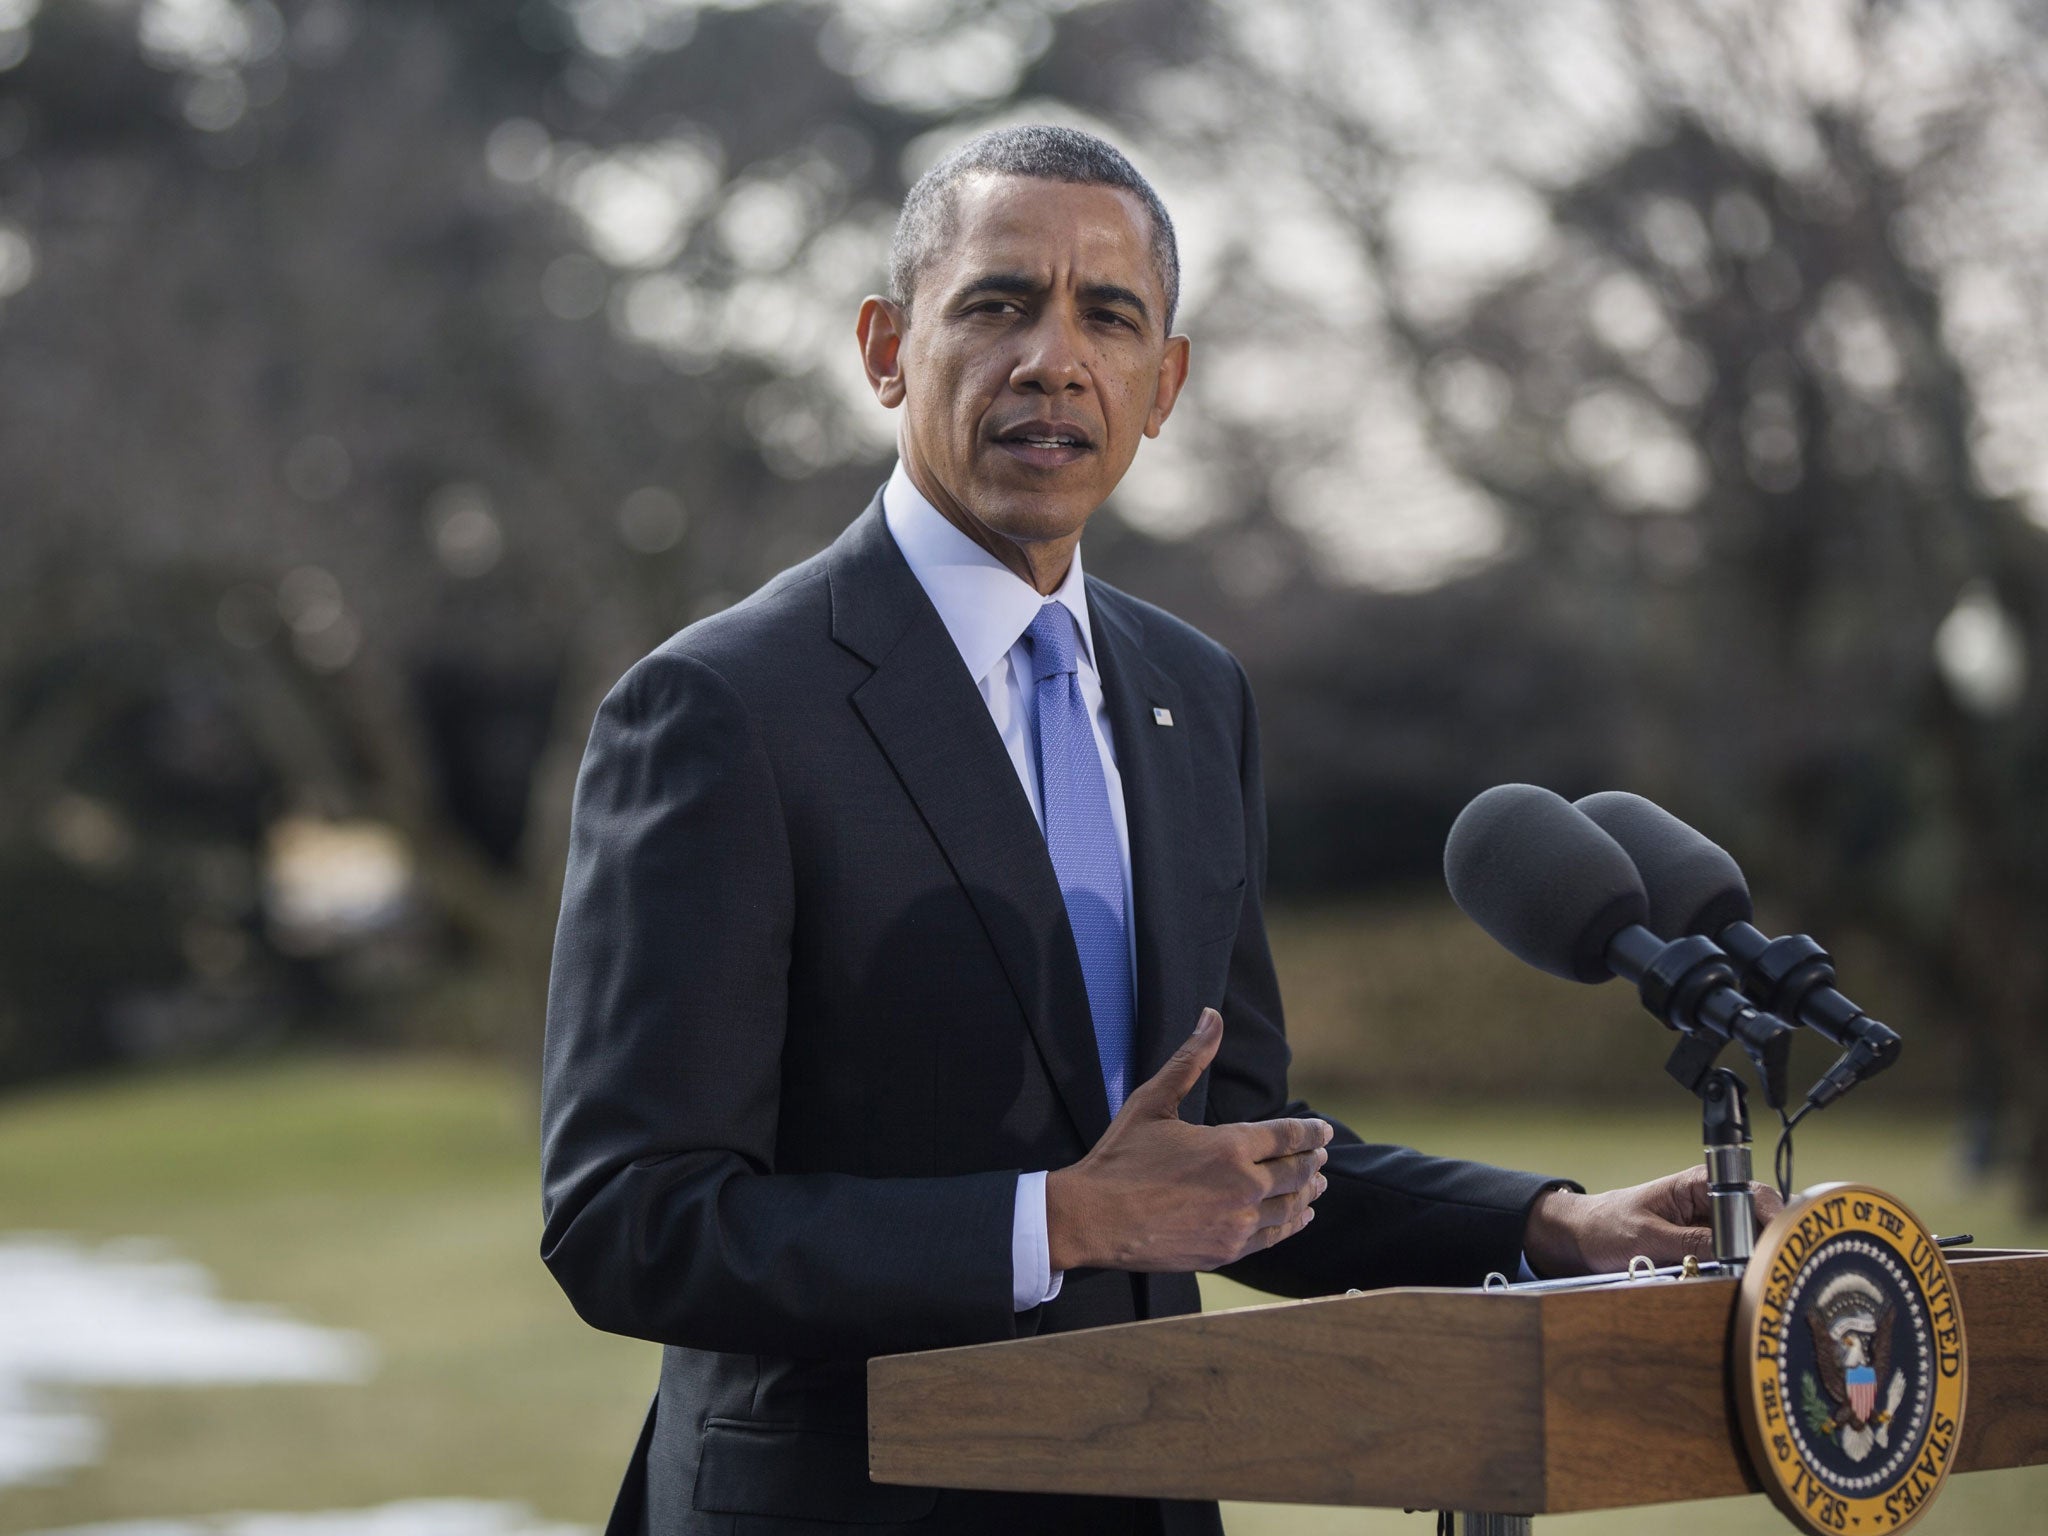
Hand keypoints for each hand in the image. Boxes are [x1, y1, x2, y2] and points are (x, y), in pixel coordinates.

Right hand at [1045, 1008, 1332, 1272]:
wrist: (1095, 1219)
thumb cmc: (1121, 1157)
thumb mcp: (1153, 1101)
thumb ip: (1190, 1059)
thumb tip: (1212, 1017)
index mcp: (1230, 1146)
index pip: (1288, 1136)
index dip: (1310, 1132)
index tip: (1324, 1130)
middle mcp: (1244, 1185)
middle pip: (1296, 1171)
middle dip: (1313, 1160)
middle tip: (1322, 1154)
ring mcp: (1238, 1222)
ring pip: (1290, 1205)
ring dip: (1309, 1192)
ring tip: (1319, 1185)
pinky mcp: (1228, 1249)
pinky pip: (1274, 1236)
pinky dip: (1294, 1223)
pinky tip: (1300, 1217)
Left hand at [1522, 1164, 1785, 1276]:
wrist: (1579, 1238)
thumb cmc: (1606, 1226)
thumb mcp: (1648, 1237)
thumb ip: (1692, 1243)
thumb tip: (1737, 1252)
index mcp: (1698, 1184)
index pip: (1753, 1194)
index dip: (1774, 1217)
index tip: (1782, 1243)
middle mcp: (1710, 1203)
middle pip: (1760, 1221)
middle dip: (1768, 1244)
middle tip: (1768, 1269)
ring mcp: (1708, 1228)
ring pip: (1749, 1244)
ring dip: (1753, 1261)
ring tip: (1753, 1278)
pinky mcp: (1702, 1250)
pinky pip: (1731, 1261)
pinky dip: (1737, 1272)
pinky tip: (1738, 1284)